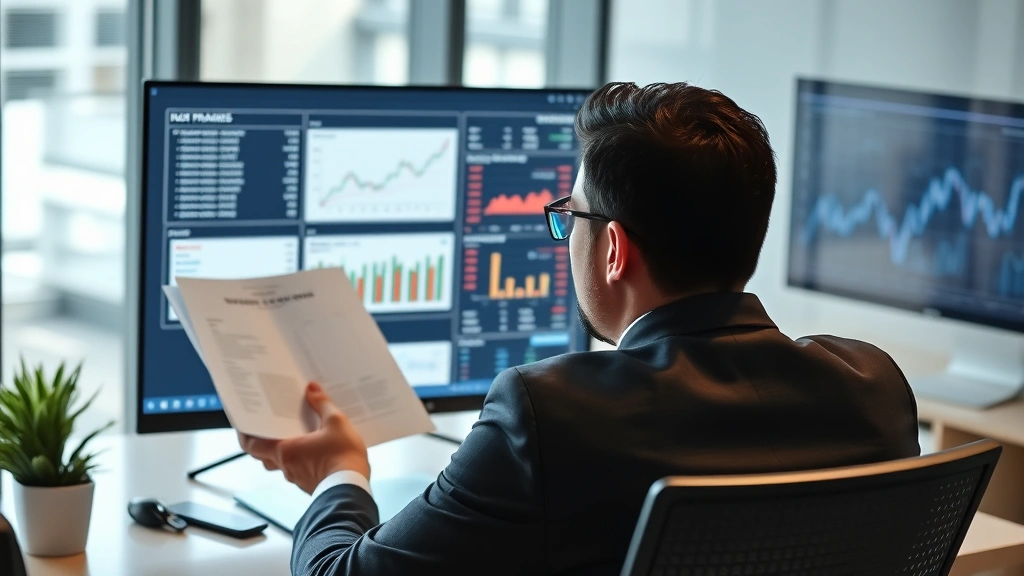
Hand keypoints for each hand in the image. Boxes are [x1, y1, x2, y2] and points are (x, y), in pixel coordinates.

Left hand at [238, 382, 369, 494]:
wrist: (352, 488)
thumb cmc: (342, 457)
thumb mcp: (336, 423)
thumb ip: (322, 404)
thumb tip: (312, 389)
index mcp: (284, 451)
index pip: (250, 445)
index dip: (243, 434)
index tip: (242, 423)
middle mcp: (286, 466)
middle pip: (263, 455)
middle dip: (263, 441)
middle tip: (268, 427)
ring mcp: (296, 477)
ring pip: (279, 463)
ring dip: (281, 451)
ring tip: (292, 436)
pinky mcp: (309, 483)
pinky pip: (296, 470)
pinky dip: (297, 459)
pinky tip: (311, 450)